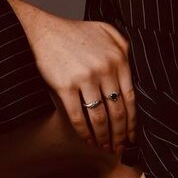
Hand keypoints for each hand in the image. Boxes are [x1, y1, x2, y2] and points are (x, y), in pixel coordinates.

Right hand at [9, 1, 135, 153]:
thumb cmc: (74, 32)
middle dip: (120, 135)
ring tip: (105, 147)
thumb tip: (134, 66)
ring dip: (104, 137)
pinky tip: (88, 139)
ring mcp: (84, 78)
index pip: (130, 98)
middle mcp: (104, 69)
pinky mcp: (65, 86)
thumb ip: (123, 45)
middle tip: (120, 147)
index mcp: (117, 58)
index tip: (131, 135)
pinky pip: (78, 116)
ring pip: (99, 118)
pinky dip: (84, 132)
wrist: (44, 30)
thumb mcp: (105, 30)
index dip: (132, 122)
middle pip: (117, 112)